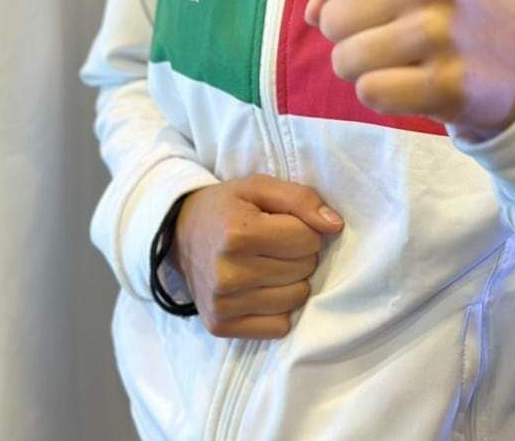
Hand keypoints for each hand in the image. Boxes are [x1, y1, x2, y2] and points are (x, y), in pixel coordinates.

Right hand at [171, 174, 343, 338]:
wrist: (179, 235)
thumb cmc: (226, 207)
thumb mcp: (259, 187)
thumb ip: (301, 199)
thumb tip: (335, 226)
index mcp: (237, 233)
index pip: (307, 239)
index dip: (305, 228)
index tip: (285, 224)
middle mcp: (227, 273)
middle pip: (304, 268)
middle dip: (300, 253)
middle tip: (276, 244)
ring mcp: (222, 304)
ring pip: (296, 298)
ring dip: (293, 280)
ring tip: (270, 264)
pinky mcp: (221, 326)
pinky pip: (279, 326)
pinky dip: (279, 307)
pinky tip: (262, 288)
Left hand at [304, 0, 514, 135]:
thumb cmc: (456, 11)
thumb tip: (309, 13)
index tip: (372, 8)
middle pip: (332, 19)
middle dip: (346, 38)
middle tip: (385, 40)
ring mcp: (440, 31)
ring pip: (345, 59)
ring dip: (361, 70)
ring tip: (397, 63)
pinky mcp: (447, 82)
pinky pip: (370, 92)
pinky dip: (381, 96)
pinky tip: (411, 85)